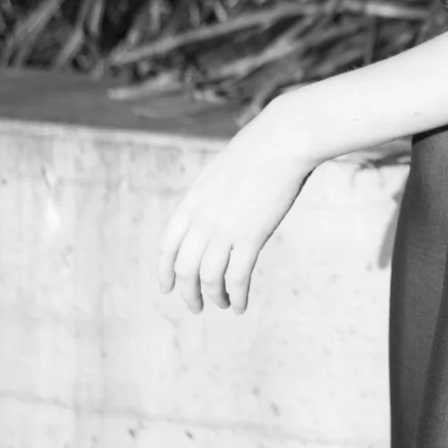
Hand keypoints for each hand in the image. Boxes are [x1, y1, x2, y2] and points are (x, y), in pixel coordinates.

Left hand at [157, 103, 313, 313]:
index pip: (166, 247)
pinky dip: (237, 297)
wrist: (282, 140)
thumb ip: (209, 199)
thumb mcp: (219, 174)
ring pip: (209, 278)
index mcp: (191, 202)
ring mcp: (224, 229)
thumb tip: (210, 216)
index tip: (167, 288)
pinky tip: (241, 305)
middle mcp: (202, 219)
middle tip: (196, 306)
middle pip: (184, 269)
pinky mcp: (251, 237)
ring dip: (214, 298)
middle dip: (188, 293)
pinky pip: (237, 278)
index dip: (165, 272)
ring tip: (222, 305)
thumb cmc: (257, 152)